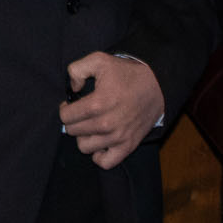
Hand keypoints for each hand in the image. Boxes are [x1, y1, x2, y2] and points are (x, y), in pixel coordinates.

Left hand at [58, 52, 162, 169]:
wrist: (156, 85)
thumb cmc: (126, 73)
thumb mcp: (99, 60)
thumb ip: (76, 70)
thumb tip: (72, 88)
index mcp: (98, 103)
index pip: (66, 116)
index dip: (65, 108)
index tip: (73, 104)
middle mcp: (107, 124)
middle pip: (73, 131)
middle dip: (74, 121)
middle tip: (83, 113)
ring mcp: (118, 137)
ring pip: (84, 147)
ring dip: (84, 136)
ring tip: (91, 125)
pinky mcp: (128, 146)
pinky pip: (105, 162)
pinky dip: (99, 155)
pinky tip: (100, 141)